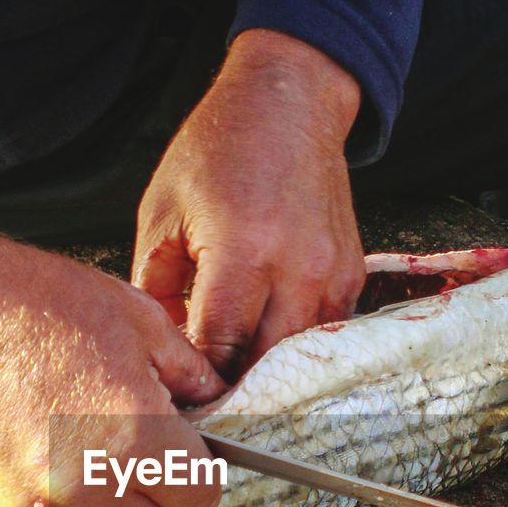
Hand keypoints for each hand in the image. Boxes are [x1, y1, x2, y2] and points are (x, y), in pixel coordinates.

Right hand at [0, 227, 227, 506]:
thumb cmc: (45, 304)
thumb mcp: (140, 321)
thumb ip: (191, 375)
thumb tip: (217, 404)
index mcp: (137, 437)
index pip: (198, 498)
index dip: (197, 477)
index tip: (186, 456)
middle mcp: (89, 483)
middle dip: (154, 503)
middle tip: (140, 457)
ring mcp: (37, 500)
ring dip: (100, 494)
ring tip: (75, 429)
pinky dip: (50, 487)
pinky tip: (35, 433)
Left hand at [133, 29, 365, 377]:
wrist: (290, 102)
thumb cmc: (217, 151)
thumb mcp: (162, 214)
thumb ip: (156, 290)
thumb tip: (163, 349)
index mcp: (242, 252)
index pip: (220, 348)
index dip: (198, 383)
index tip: (179, 399)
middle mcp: (297, 269)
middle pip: (265, 365)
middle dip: (233, 389)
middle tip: (204, 404)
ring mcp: (332, 274)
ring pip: (299, 358)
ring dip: (267, 374)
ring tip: (235, 384)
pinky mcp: (351, 274)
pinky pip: (323, 334)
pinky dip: (294, 348)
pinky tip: (268, 349)